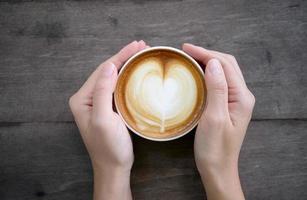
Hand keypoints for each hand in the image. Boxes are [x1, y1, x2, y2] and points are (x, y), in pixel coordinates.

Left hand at [69, 40, 146, 199]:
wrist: (114, 166)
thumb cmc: (108, 147)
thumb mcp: (103, 119)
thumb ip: (103, 92)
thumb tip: (109, 66)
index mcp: (82, 99)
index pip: (102, 71)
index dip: (120, 56)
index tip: (136, 46)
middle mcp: (88, 98)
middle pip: (107, 72)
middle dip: (124, 57)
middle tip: (142, 46)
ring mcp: (98, 103)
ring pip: (113, 78)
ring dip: (126, 65)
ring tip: (141, 54)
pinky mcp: (108, 108)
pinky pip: (118, 88)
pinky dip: (128, 78)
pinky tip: (136, 72)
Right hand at [183, 44, 254, 199]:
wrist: (217, 168)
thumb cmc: (214, 148)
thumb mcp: (214, 118)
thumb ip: (217, 89)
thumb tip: (213, 62)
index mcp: (241, 97)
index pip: (225, 65)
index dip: (206, 53)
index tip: (186, 48)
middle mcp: (241, 96)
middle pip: (226, 65)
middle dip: (207, 54)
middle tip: (185, 51)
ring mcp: (235, 101)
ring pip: (223, 73)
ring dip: (207, 62)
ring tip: (189, 58)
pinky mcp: (227, 106)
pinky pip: (218, 83)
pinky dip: (207, 74)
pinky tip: (196, 74)